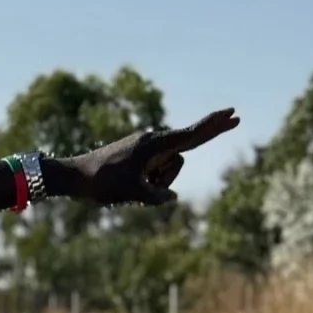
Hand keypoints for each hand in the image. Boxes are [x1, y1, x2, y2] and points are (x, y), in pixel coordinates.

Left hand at [48, 108, 239, 206]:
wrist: (74, 176)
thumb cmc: (103, 183)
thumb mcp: (133, 193)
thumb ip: (157, 197)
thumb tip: (172, 199)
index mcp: (153, 144)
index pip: (191, 135)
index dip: (213, 126)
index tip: (232, 113)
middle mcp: (151, 142)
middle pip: (183, 154)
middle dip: (198, 147)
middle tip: (238, 117)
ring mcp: (144, 149)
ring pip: (168, 170)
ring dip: (158, 183)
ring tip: (131, 186)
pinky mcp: (137, 158)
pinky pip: (155, 172)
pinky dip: (150, 184)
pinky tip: (132, 187)